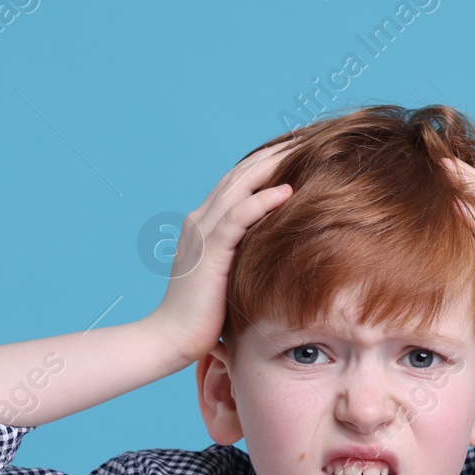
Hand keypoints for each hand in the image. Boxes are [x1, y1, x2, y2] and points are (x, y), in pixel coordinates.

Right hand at [150, 135, 300, 364]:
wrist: (169, 339)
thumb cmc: (201, 318)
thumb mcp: (228, 279)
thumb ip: (244, 259)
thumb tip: (274, 258)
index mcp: (204, 226)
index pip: (237, 183)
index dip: (265, 163)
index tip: (296, 150)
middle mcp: (200, 221)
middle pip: (240, 175)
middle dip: (273, 153)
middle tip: (305, 135)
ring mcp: (202, 234)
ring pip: (239, 186)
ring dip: (272, 165)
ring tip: (302, 147)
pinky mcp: (209, 252)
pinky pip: (238, 218)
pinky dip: (262, 201)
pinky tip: (287, 191)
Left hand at [442, 157, 474, 397]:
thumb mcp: (474, 306)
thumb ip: (456, 286)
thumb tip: (416, 284)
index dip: (462, 182)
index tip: (432, 166)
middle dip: (462, 171)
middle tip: (432, 150)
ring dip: (466, 182)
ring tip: (439, 161)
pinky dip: (472, 215)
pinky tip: (450, 199)